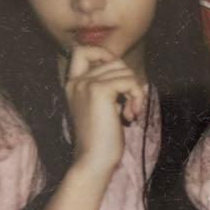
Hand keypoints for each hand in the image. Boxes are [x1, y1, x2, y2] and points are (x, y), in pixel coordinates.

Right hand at [64, 45, 146, 177]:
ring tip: (130, 112)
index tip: (117, 77)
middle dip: (129, 82)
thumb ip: (107, 86)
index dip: (104, 54)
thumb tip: (127, 70)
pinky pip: (129, 81)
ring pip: (125, 71)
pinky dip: (137, 97)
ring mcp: (86, 84)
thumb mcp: (101, 107)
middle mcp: (76, 81)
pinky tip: (131, 115)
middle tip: (130, 106)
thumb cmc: (101, 139)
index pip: (82, 50)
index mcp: (72, 84)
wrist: (93, 160)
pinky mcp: (99, 91)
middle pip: (114, 61)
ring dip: (135, 92)